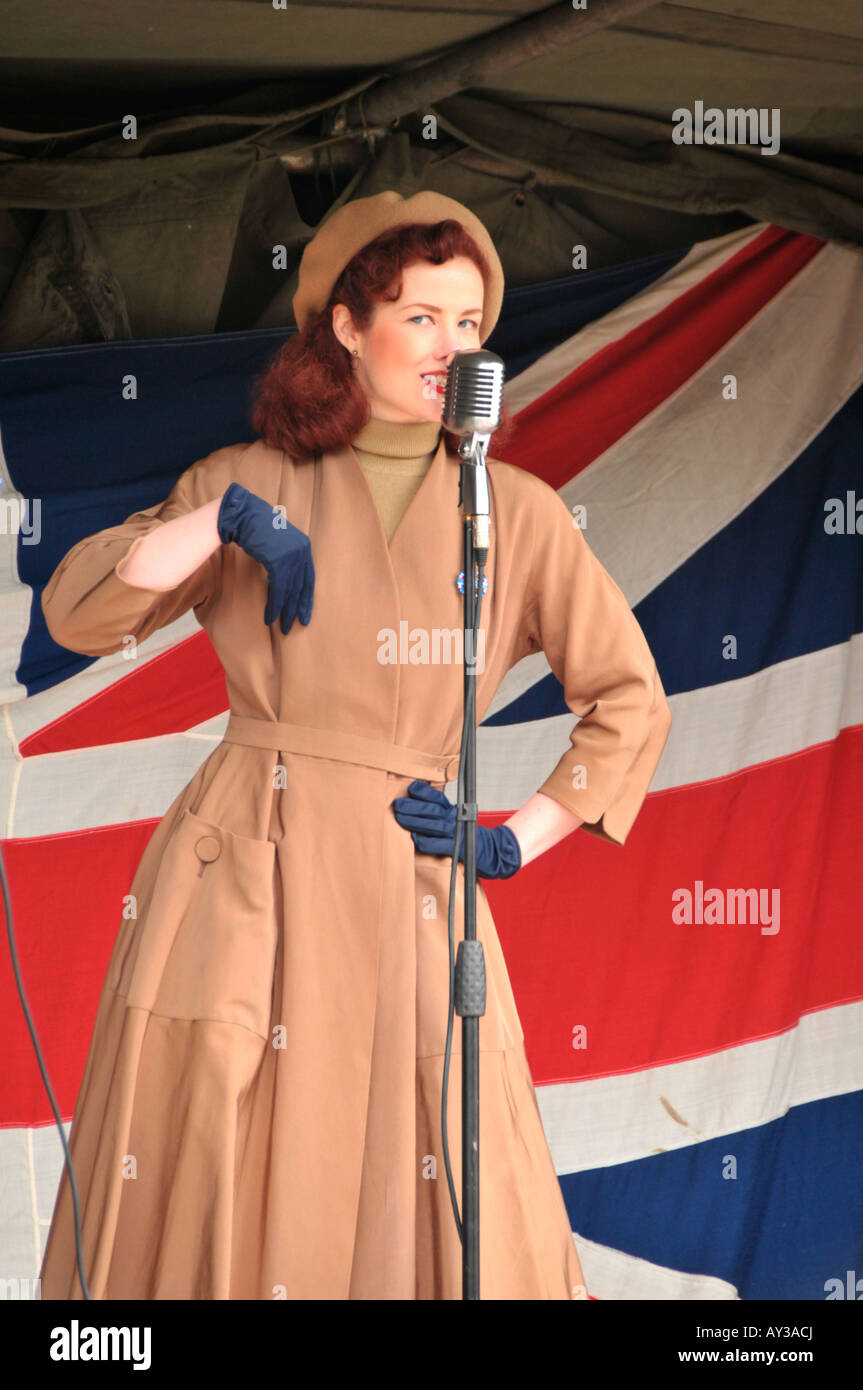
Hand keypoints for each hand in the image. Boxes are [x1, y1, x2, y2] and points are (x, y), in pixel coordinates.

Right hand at [218, 483, 313, 632]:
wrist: (243, 515)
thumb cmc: (255, 528)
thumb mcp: (276, 543)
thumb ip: (284, 558)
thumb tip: (283, 577)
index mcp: (304, 546)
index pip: (309, 579)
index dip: (306, 599)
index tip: (304, 615)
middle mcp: (302, 551)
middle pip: (301, 587)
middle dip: (297, 609)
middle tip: (294, 626)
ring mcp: (292, 556)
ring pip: (290, 591)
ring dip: (284, 611)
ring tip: (282, 628)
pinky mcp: (279, 561)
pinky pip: (279, 589)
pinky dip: (274, 605)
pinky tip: (270, 617)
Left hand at [391, 780, 521, 879]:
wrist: (485, 849)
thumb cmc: (462, 833)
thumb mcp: (451, 817)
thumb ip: (436, 810)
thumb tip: (412, 799)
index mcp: (452, 810)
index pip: (437, 797)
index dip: (424, 791)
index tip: (410, 788)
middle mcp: (454, 819)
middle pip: (432, 810)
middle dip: (413, 806)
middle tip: (397, 804)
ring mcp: (455, 833)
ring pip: (433, 825)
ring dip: (414, 821)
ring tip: (399, 817)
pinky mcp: (455, 848)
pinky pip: (438, 845)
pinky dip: (425, 842)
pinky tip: (413, 838)